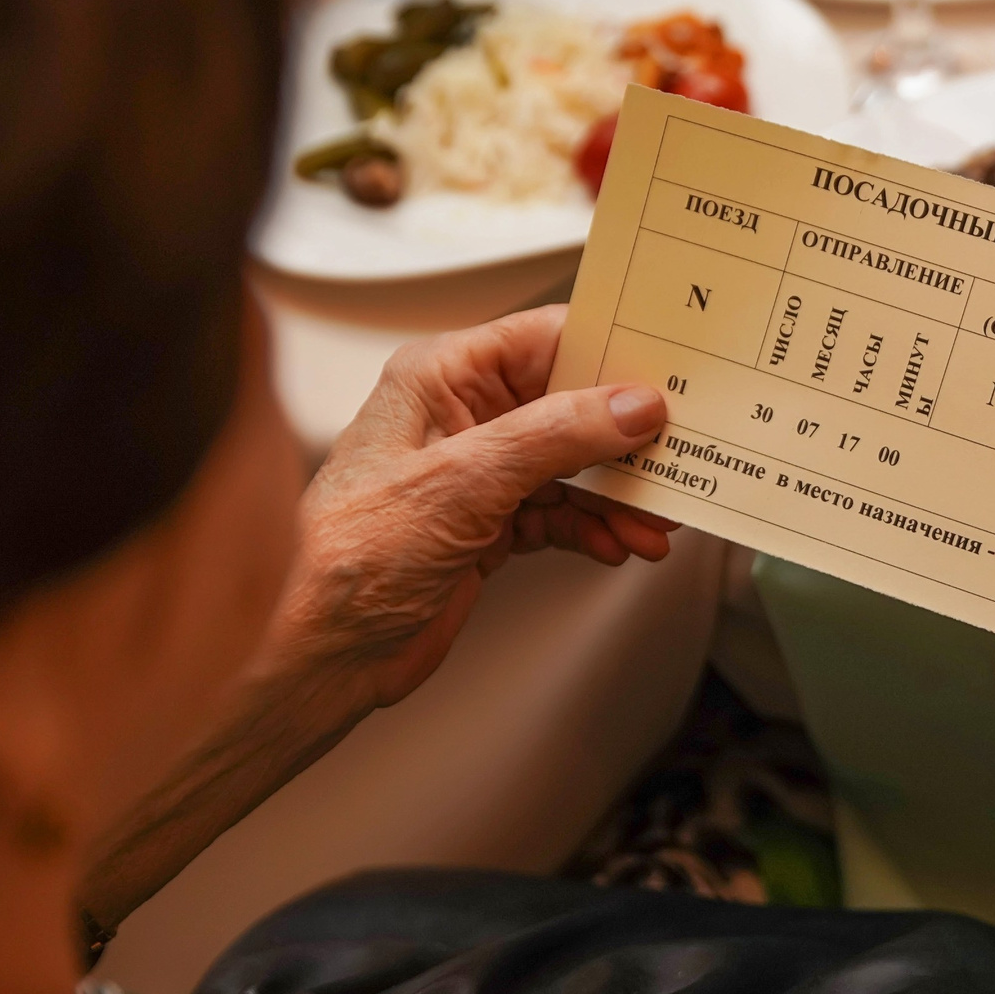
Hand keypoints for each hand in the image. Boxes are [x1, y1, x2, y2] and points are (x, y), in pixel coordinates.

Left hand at [270, 305, 676, 713]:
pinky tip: (620, 545)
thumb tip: (633, 404)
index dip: (611, 351)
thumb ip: (556, 435)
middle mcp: (461, 416)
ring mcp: (476, 475)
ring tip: (658, 520)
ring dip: (620, 494)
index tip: (670, 372)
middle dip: (628, 435)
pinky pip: (561, 514)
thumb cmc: (347, 555)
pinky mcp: (485, 527)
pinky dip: (595, 529)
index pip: (546, 338)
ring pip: (574, 466)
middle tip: (680, 454)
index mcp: (441, 377)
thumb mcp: (465, 480)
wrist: (314, 655)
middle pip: (572, 404)